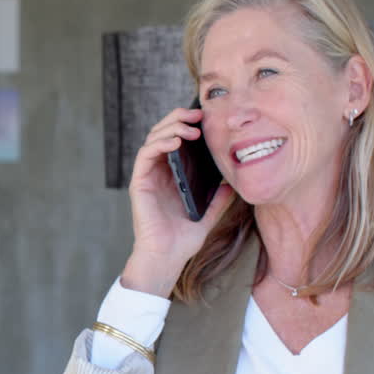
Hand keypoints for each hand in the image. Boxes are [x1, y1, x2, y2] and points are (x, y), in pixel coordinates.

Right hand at [123, 107, 234, 296]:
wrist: (167, 258)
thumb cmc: (183, 240)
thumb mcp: (209, 215)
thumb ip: (219, 198)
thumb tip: (233, 182)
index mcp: (171, 176)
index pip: (175, 140)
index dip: (187, 125)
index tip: (206, 119)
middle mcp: (157, 173)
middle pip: (162, 133)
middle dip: (178, 118)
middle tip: (198, 114)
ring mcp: (147, 177)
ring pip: (153, 138)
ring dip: (170, 127)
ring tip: (190, 127)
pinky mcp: (140, 183)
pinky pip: (146, 155)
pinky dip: (160, 143)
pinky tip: (176, 141)